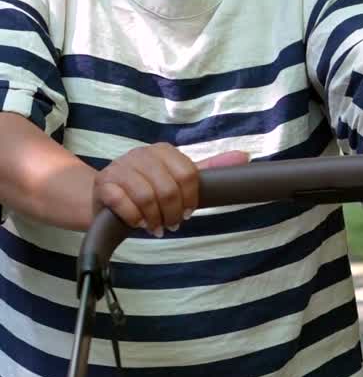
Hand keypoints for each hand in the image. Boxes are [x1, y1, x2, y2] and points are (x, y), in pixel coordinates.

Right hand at [92, 144, 248, 234]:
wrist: (105, 199)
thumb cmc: (148, 190)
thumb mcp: (178, 179)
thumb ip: (208, 170)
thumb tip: (245, 157)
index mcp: (162, 150)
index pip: (187, 174)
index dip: (190, 198)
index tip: (188, 211)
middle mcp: (140, 154)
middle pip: (168, 187)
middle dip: (173, 212)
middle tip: (171, 224)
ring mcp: (119, 167)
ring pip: (146, 196)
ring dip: (154, 218)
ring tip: (155, 226)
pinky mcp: (103, 184)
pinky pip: (123, 202)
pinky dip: (135, 218)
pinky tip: (138, 223)